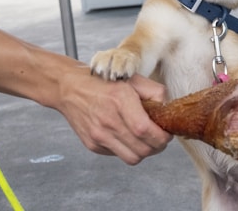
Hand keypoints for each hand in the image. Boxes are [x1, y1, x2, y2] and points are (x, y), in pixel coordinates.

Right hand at [56, 71, 172, 164]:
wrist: (70, 89)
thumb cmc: (103, 83)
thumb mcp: (133, 79)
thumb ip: (155, 92)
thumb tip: (168, 109)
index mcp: (120, 100)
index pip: (145, 130)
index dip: (161, 136)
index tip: (167, 133)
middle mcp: (108, 120)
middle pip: (142, 148)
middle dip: (158, 146)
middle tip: (160, 137)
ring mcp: (99, 135)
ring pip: (132, 158)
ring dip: (144, 151)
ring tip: (146, 140)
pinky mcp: (93, 145)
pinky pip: (118, 155)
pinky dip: (128, 150)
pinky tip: (128, 137)